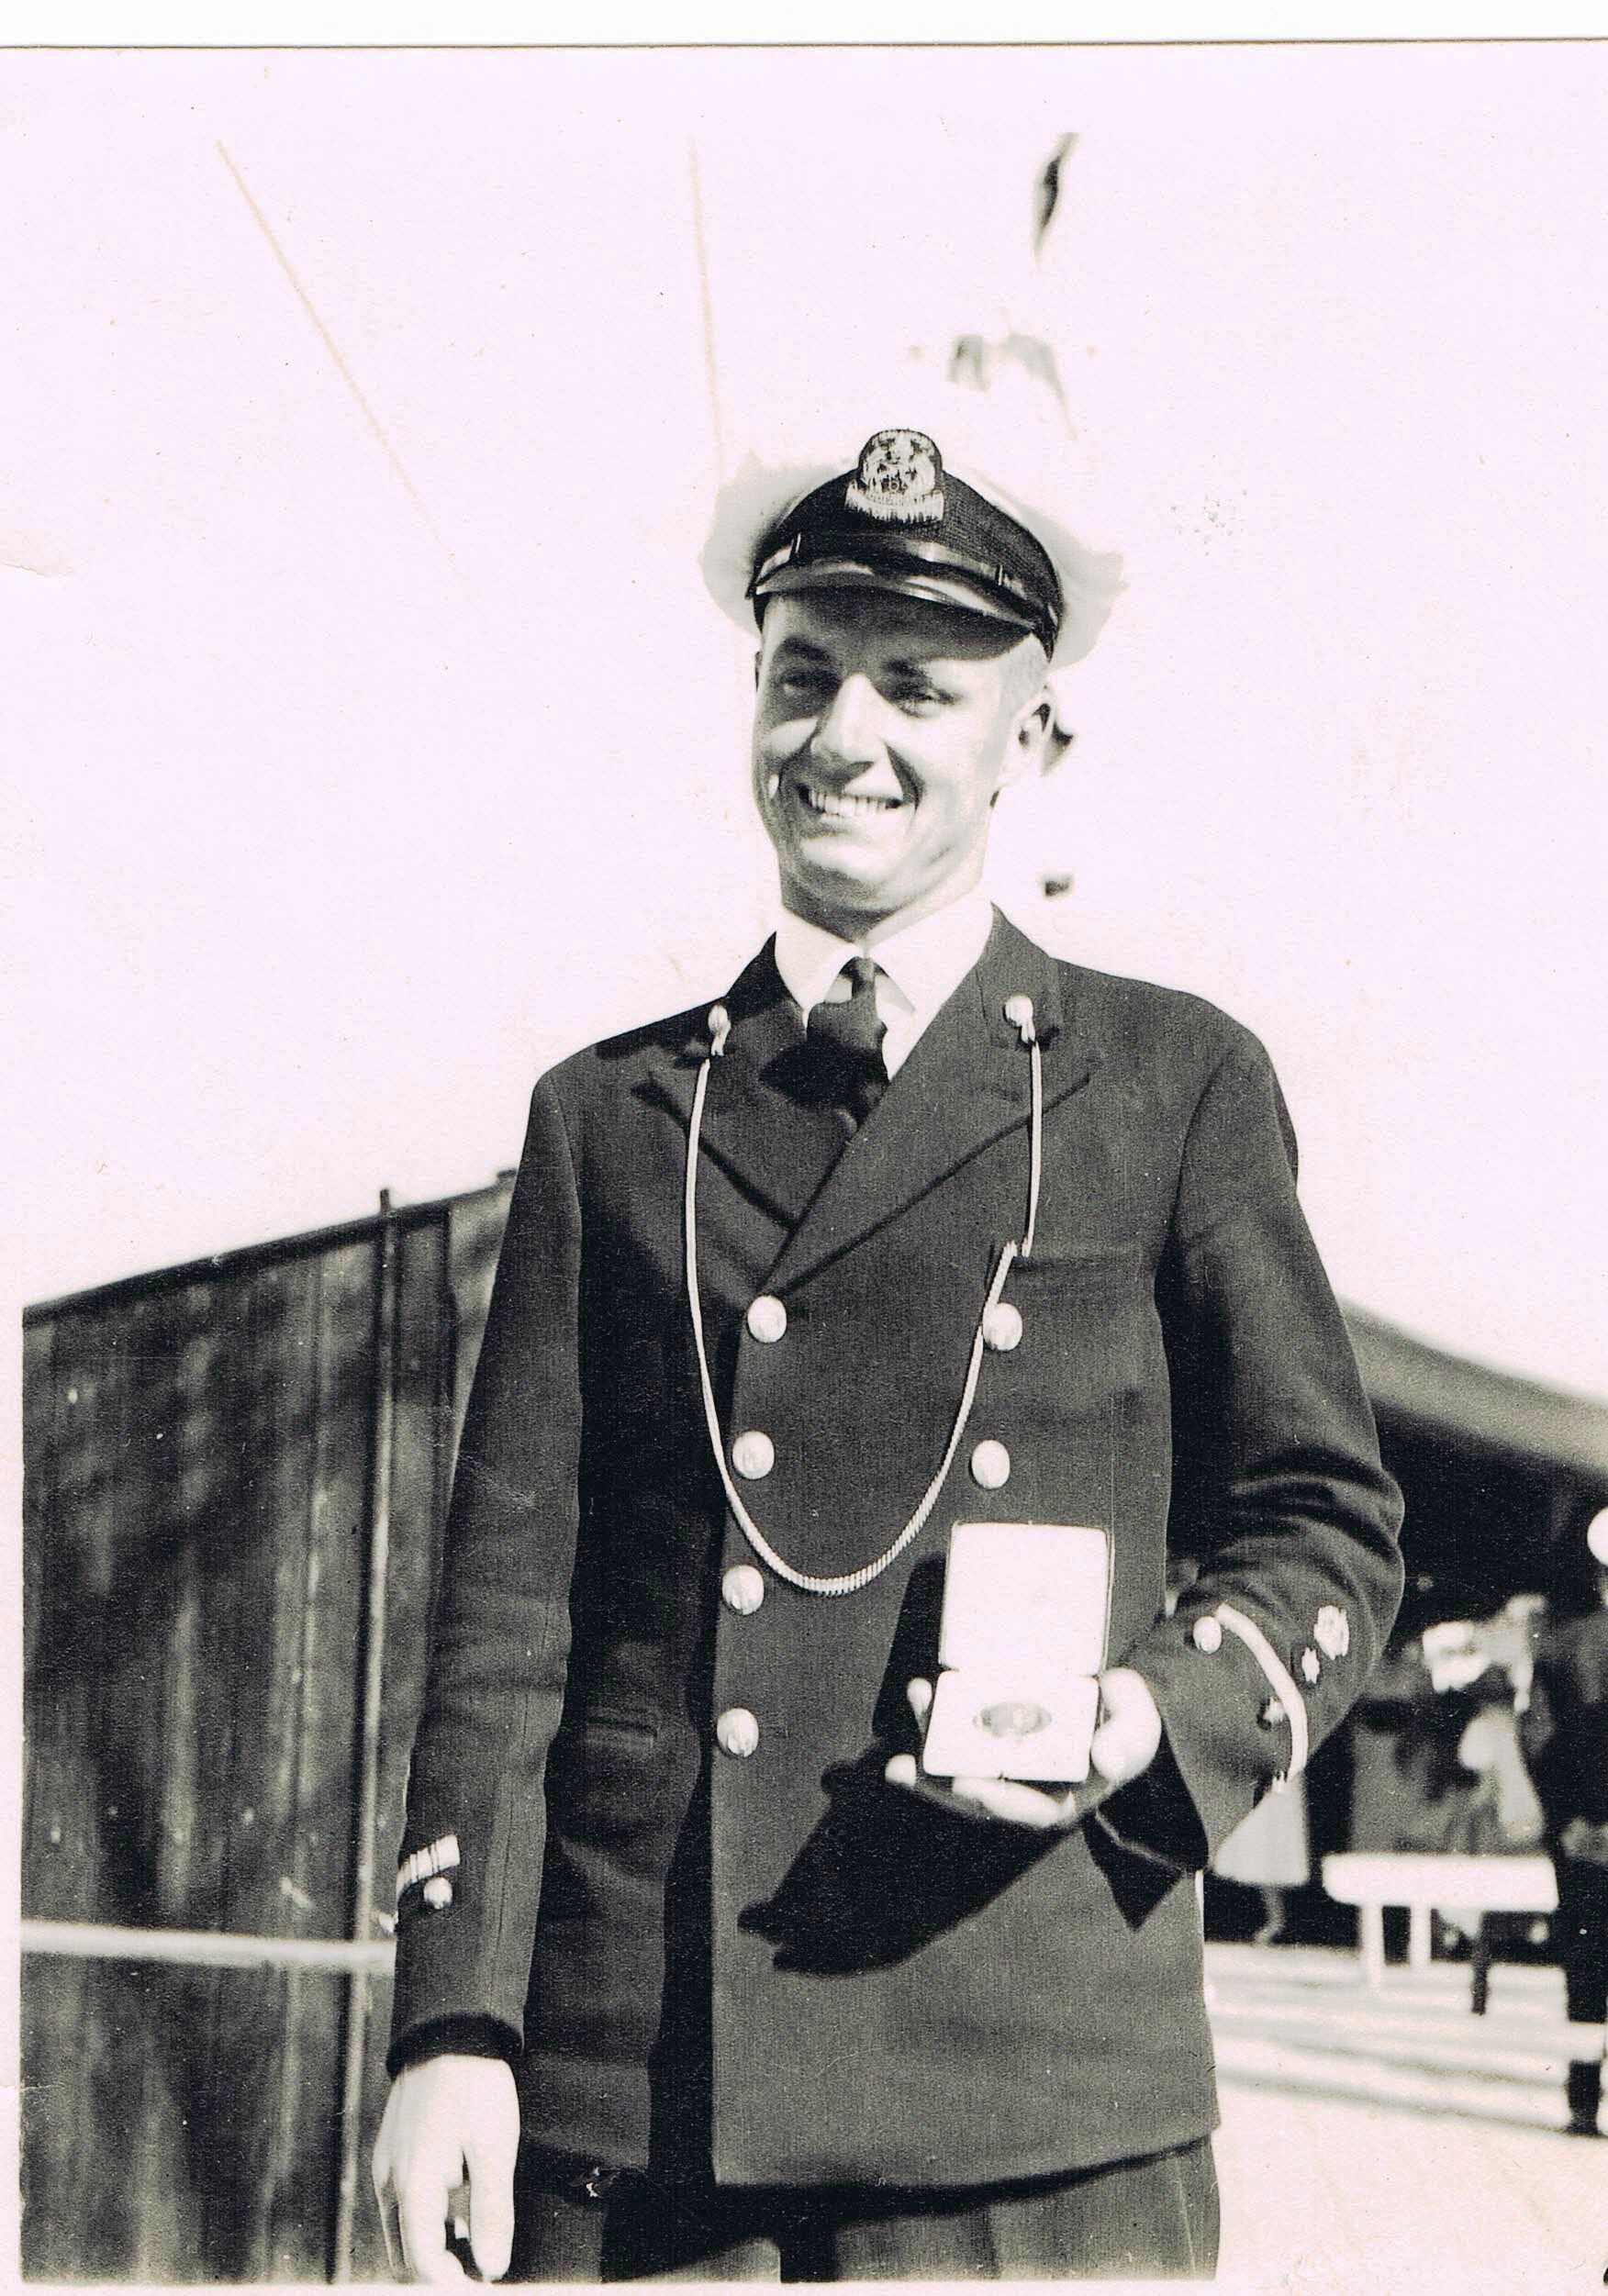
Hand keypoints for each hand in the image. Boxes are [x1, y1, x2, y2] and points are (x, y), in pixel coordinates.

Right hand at [372, 2053, 518, 2282]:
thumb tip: (492, 2268)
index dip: (451, 2286)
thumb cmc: (475, 2086)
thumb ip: (492, 2211)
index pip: (422, 2263)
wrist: (450, 2030)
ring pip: (402, 2234)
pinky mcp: (392, 2156)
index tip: (483, 2287)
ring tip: (479, 2245)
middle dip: (441, 2274)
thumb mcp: (495, 2148)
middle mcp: (390, 2183)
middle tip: (482, 2272)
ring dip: (436, 2250)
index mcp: (414, 2185)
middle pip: (406, 2257)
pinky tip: (463, 2215)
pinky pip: (404, 2207)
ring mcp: (387, 2169)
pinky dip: (429, 2223)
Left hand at [883, 1667, 1162, 1829]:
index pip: (1024, 1811)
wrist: (1121, 1700)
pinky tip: (923, 1692)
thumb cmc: (1131, 1721)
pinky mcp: (997, 1734)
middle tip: (901, 1767)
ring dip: (928, 1742)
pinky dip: (940, 1717)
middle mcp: (1027, 1787)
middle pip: (975, 1794)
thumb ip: (1126, 1744)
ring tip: (912, 1706)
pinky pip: (962, 1732)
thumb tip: (1106, 1760)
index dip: (993, 1800)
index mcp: (1063, 1799)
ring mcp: (1007, 1762)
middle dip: (935, 1784)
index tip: (964, 1784)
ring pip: (960, 1762)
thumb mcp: (1137, 1731)